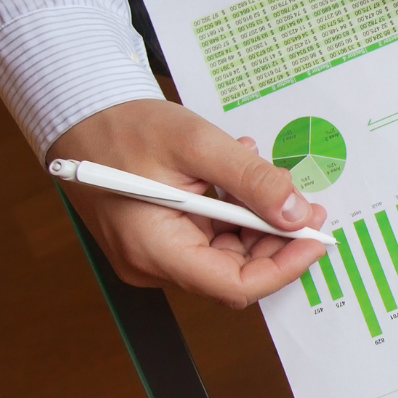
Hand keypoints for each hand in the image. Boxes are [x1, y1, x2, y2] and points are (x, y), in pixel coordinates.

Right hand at [47, 99, 328, 308]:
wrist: (82, 113)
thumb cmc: (124, 126)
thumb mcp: (197, 144)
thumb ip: (251, 181)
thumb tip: (297, 213)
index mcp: (154, 250)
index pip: (234, 285)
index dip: (284, 266)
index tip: (315, 237)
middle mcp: (152, 263)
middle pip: (235, 271)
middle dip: (276, 239)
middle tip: (306, 204)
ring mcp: (154, 253)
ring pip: (227, 253)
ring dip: (256, 219)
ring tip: (263, 174)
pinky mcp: (160, 238)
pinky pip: (210, 236)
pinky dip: (234, 211)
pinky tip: (238, 176)